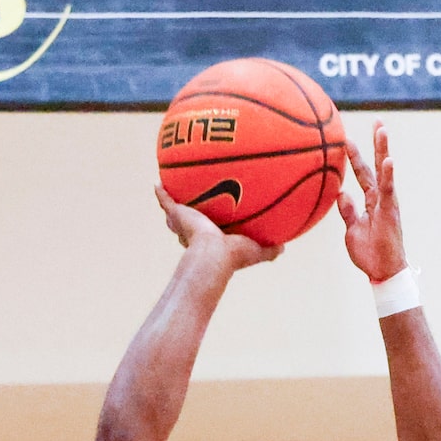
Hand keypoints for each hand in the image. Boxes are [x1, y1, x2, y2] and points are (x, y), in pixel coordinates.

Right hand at [152, 185, 280, 270]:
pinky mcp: (177, 215)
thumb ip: (269, 250)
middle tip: (190, 204)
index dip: (210, 226)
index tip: (212, 221)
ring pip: (175, 212)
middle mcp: (195, 232)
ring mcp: (184, 224)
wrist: (212, 256)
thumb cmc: (233, 257)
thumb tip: (284, 248)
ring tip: (170, 188)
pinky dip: (161, 194)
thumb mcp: (255, 251)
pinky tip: (157, 183)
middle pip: (190, 222)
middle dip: (188, 215)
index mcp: (212, 240)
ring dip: (172, 204)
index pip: (210, 232)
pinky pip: (166, 201)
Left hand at [337, 122, 408, 283]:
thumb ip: (347, 211)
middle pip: (377, 165)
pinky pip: (388, 190)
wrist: (382, 272)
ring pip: (384, 171)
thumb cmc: (369, 254)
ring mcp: (387, 203)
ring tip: (381, 129)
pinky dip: (388, 174)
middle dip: (376, 143)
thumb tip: (340, 193)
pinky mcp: (390, 212)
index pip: (363, 173)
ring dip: (382, 150)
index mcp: (371, 201)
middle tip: (377, 121)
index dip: (356, 156)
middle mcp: (381, 198)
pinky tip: (388, 160)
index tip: (348, 138)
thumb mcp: (352, 230)